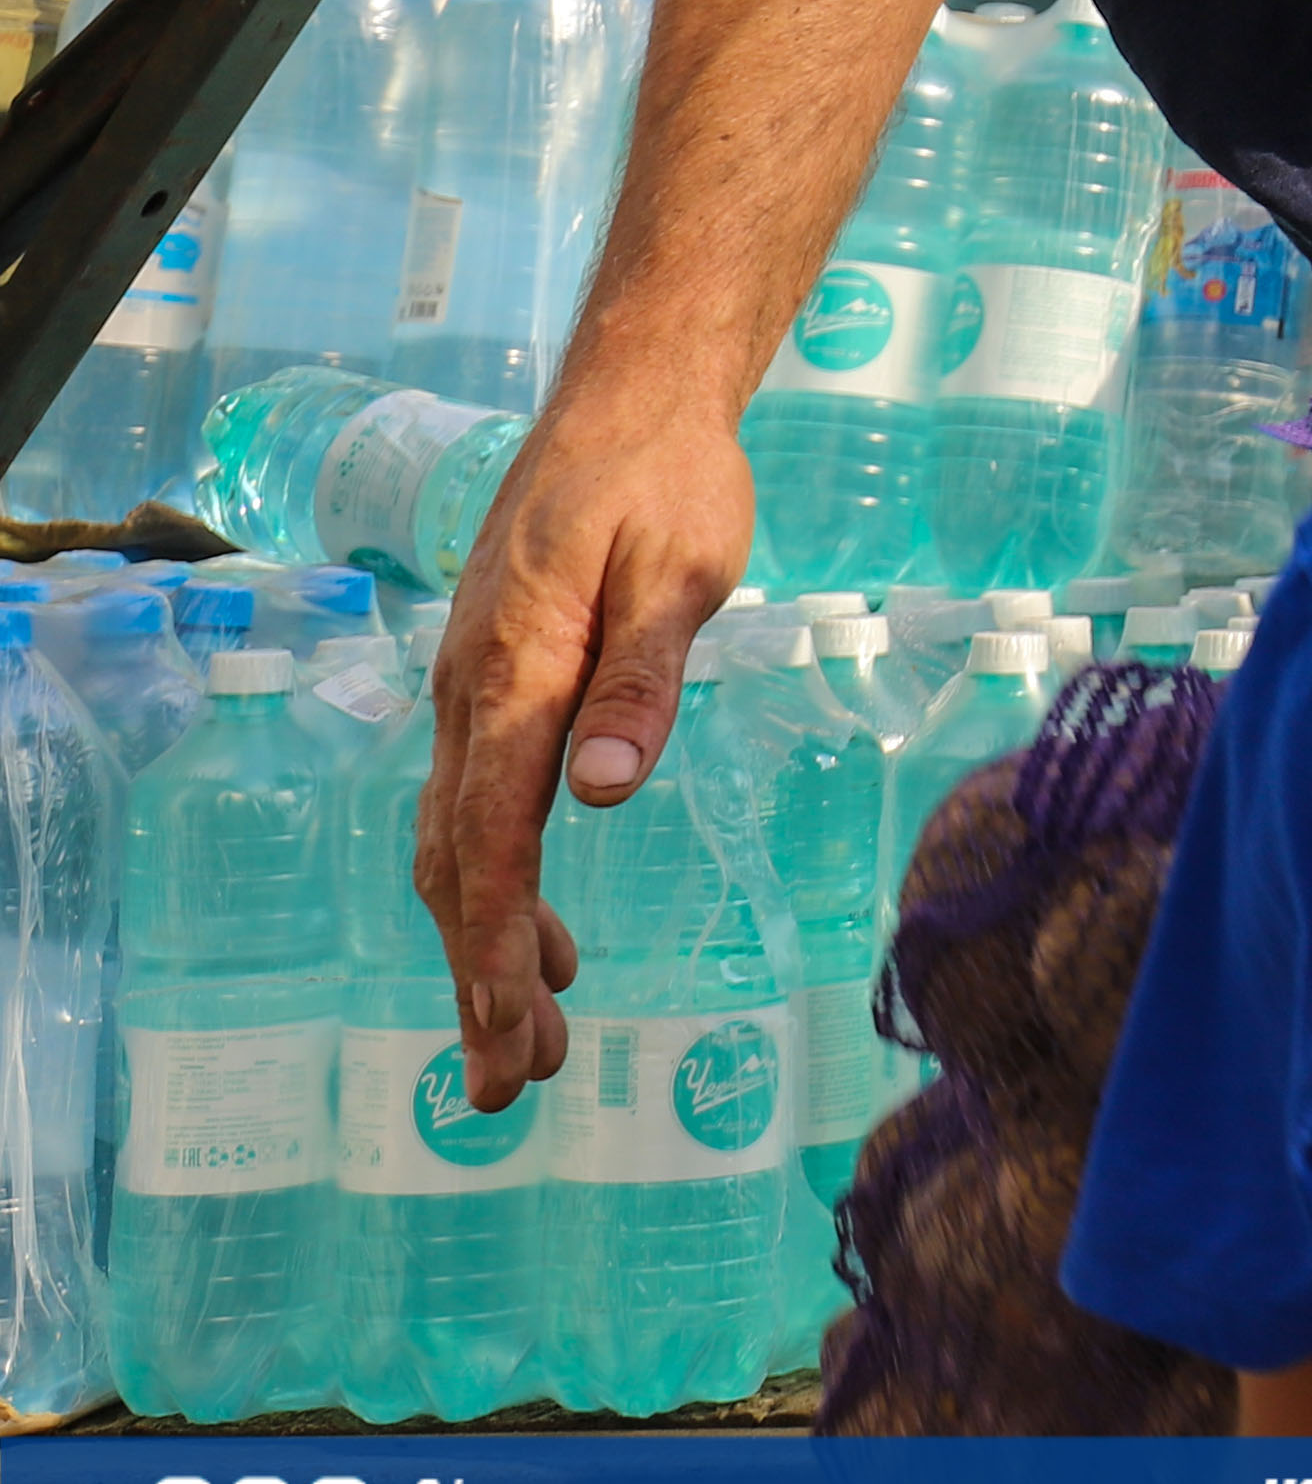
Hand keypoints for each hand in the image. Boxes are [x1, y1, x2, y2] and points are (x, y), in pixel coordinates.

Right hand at [415, 388, 756, 1107]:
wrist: (631, 394)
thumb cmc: (667, 477)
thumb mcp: (680, 568)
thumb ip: (644, 679)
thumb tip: (605, 792)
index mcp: (514, 674)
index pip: (492, 839)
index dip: (495, 946)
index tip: (512, 1035)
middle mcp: (472, 691)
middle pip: (459, 863)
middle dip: (479, 980)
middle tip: (509, 1088)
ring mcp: (474, 686)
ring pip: (461, 842)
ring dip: (487, 944)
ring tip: (530, 1044)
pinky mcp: (497, 678)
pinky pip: (481, 801)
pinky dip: (501, 880)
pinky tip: (542, 934)